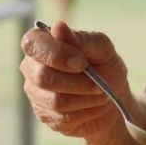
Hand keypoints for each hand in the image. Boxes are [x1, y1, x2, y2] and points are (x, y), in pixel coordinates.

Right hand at [20, 20, 130, 142]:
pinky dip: (86, 111)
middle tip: (99, 83)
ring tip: (101, 93)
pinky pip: (63, 117)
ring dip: (86, 97)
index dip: (56, 54)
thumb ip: (81, 39)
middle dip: (77, 82)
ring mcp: (36, 93)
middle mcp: (32, 67)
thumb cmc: (105, 67)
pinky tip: (94, 105)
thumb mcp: (102, 49)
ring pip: (55, 101)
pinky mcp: (45, 115)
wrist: (113, 98)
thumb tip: (57, 27)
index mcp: (42, 43)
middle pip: (42, 77)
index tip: (82, 63)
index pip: (32, 44)